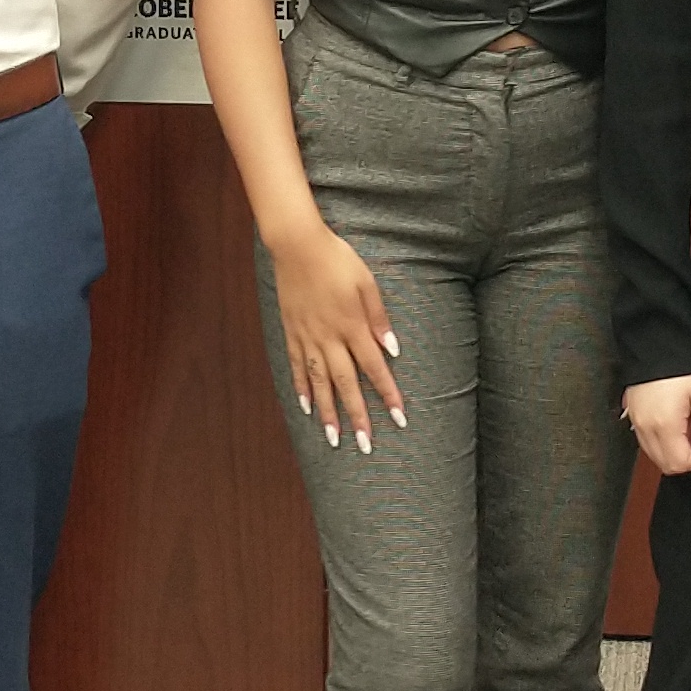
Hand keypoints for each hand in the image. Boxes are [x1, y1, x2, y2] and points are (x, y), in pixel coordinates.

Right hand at [267, 221, 405, 450]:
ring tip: (334, 438)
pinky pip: (297, 366)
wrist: (297, 245)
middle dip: (358, 416)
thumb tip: (392, 348)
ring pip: (319, 382)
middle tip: (365, 445)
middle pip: (346, 384)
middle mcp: (329, 337)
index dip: (387, 394)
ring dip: (328, 412)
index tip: (399, 418)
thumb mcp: (366, 283)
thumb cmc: (337, 259)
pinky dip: (301, 388)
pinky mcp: (291, 332)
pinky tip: (306, 408)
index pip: (374, 367)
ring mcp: (307, 337)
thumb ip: (378, 318)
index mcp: (352, 325)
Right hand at [624, 373, 690, 477]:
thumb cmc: (686, 366)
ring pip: (656, 455)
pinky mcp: (633, 414)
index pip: (682, 465)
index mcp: (664, 427)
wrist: (657, 338)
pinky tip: (673, 416)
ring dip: (675, 447)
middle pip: (667, 465)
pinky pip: (648, 440)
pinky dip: (663, 438)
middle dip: (687, 455)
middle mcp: (645, 429)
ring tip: (686, 419)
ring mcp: (635, 422)